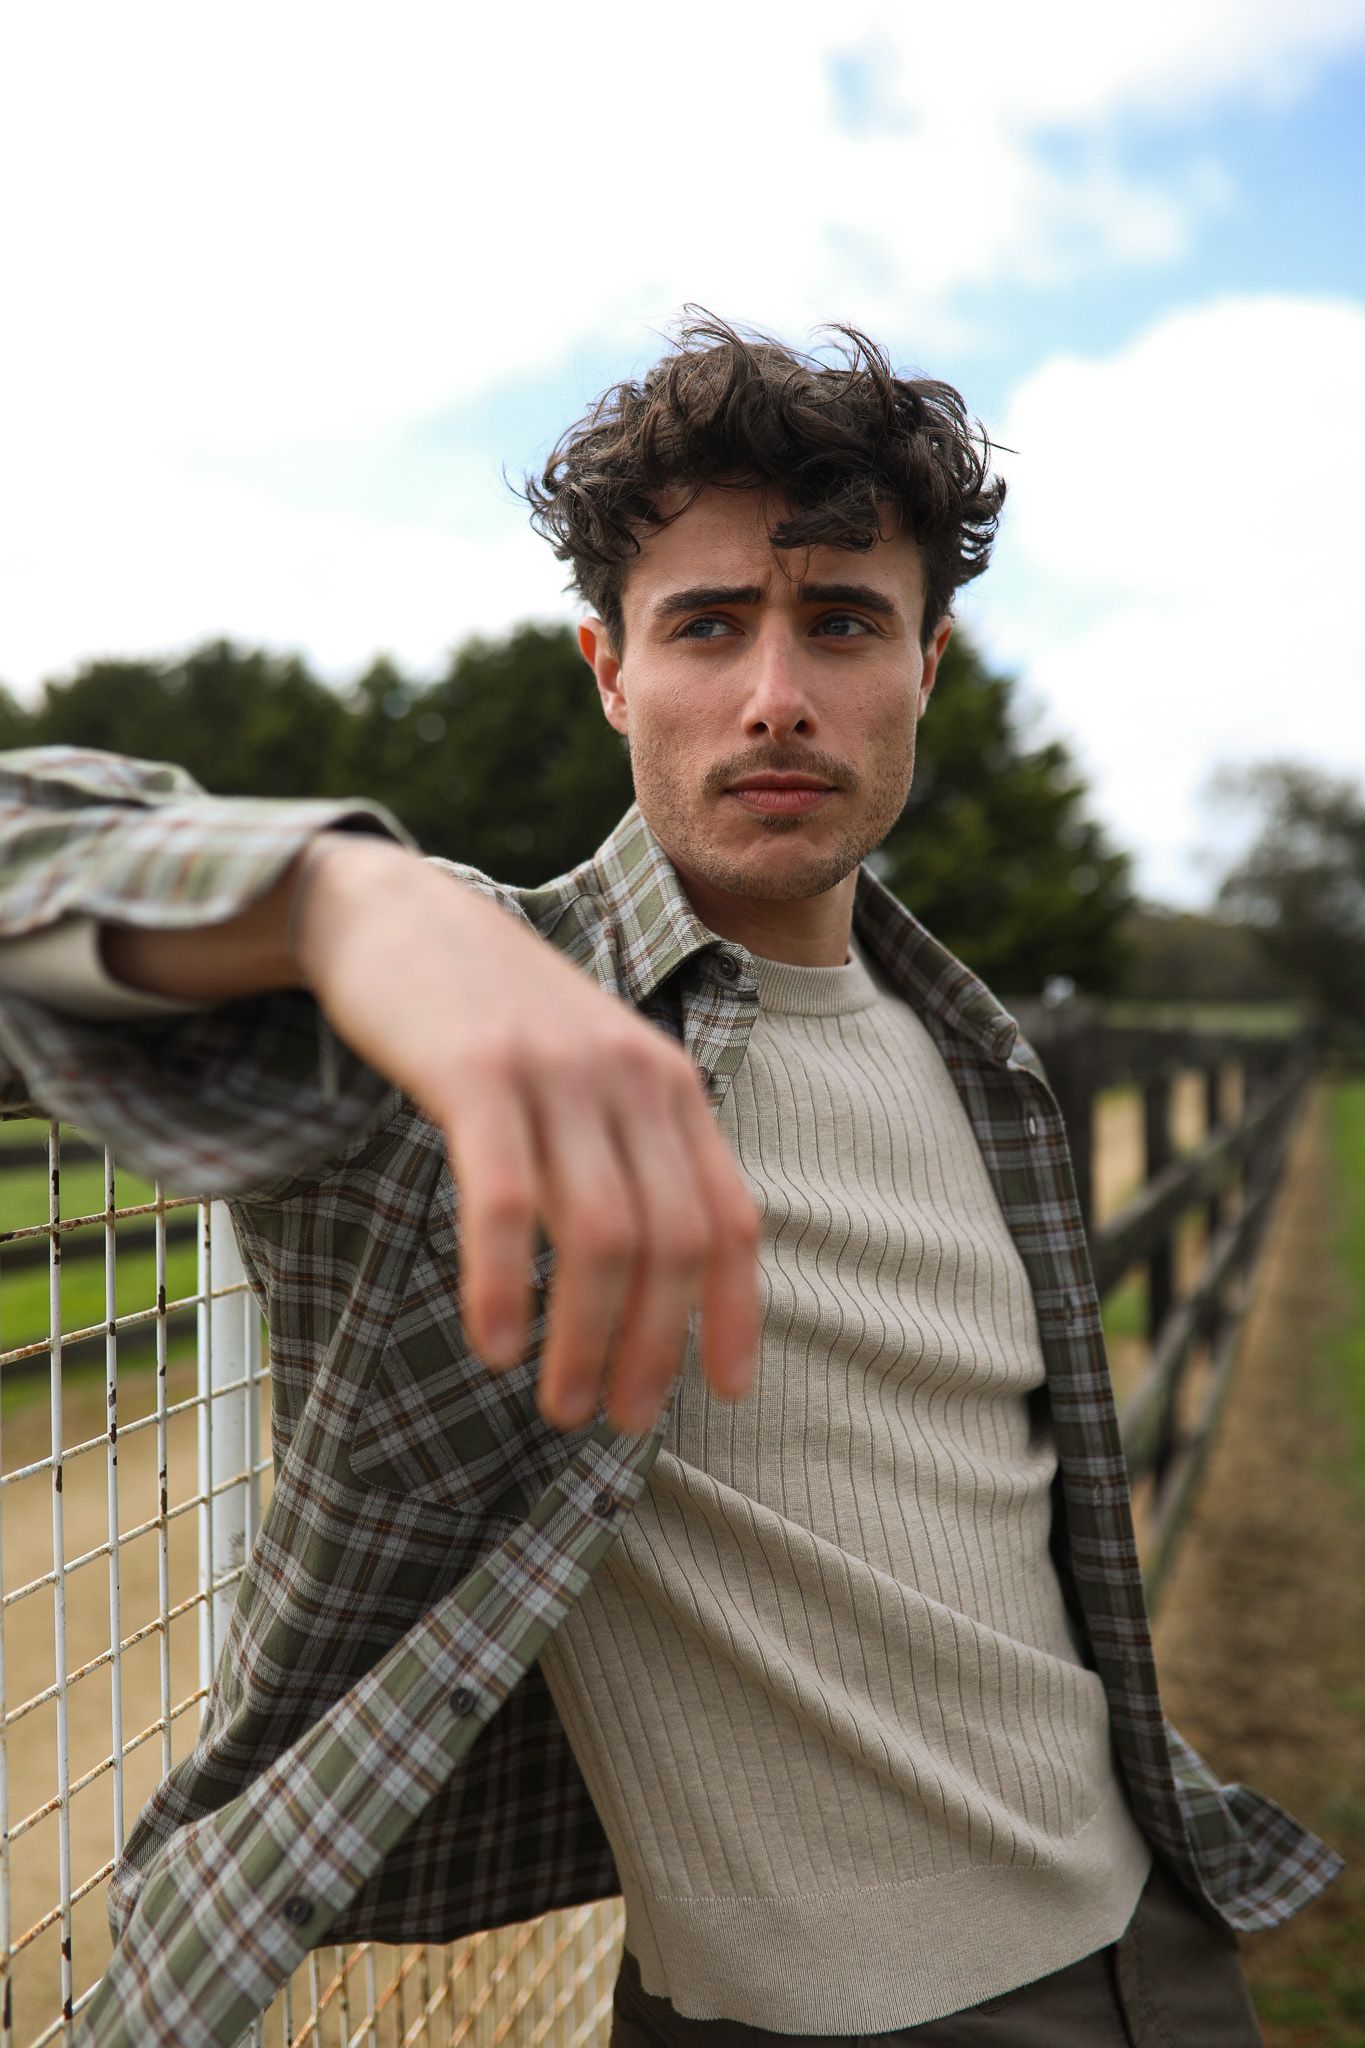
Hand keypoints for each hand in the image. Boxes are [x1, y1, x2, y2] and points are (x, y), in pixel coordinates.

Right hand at [294, 835, 761, 1433]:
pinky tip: (494, 1344)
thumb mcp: (589, 1075)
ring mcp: (556, 1071)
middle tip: (618, 1421)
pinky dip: (506, 1284)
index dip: (737, 1314)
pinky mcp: (477, 1071)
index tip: (727, 1394)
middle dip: (653, 1348)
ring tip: (561, 1404)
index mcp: (671, 1086)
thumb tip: (657, 1284)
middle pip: (672, 1242)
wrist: (397, 914)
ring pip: (601, 1235)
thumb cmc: (495, 1019)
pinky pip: (503, 1201)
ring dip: (586, 1338)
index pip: (732, 1218)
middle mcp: (631, 1076)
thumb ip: (630, 1155)